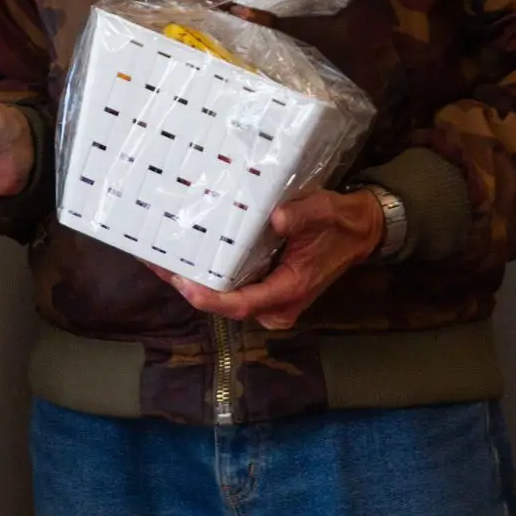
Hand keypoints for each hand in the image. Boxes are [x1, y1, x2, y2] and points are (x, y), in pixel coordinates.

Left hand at [149, 187, 384, 331]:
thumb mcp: (325, 211)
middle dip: (189, 287)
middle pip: (225, 304)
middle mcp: (276, 304)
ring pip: (225, 299)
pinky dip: (207, 276)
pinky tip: (185, 257)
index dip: (210, 298)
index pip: (243, 303)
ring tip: (159, 259)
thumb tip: (277, 219)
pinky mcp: (265, 290)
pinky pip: (231, 289)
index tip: (184, 284)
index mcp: (290, 289)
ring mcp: (269, 300)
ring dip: (193, 281)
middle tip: (155, 263)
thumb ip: (303, 215)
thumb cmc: (340, 223)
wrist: (359, 233)